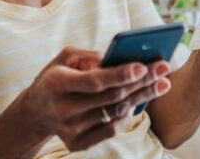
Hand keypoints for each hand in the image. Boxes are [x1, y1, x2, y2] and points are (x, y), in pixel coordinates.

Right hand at [17, 47, 171, 150]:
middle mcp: (63, 109)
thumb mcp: (63, 59)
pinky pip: (109, 131)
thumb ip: (86, 55)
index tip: (143, 65)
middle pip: (111, 96)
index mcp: (57, 84)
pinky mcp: (76, 143)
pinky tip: (138, 102)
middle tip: (165, 69)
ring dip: (142, 97)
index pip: (95, 81)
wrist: (34, 112)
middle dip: (142, 81)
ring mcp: (70, 130)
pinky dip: (125, 116)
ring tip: (162, 83)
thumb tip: (113, 59)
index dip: (120, 74)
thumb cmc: (55, 78)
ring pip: (114, 112)